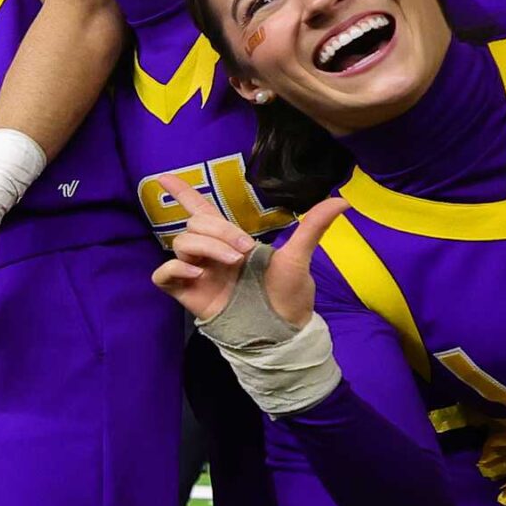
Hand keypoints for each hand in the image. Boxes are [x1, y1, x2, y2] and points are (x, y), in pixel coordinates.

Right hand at [152, 178, 344, 327]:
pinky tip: (198, 275)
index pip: (200, 209)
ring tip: (232, 263)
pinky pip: (163, 273)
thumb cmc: (287, 294)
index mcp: (229, 240)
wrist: (280, 328)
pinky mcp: (185, 292)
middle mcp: (209, 253)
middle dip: (219, 231)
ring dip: (207, 247)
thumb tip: (342, 200)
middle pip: (195, 224)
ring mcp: (195, 272)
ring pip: (182, 243)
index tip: (163, 177)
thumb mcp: (298, 257)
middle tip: (244, 251)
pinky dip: (176, 268)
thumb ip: (312, 227)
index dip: (181, 193)